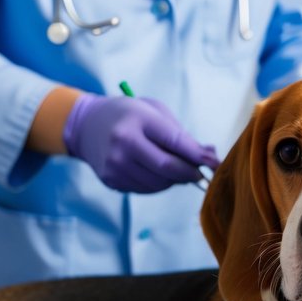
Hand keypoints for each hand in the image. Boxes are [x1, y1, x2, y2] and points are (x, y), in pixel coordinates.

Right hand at [63, 94, 219, 192]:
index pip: (175, 142)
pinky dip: (157, 184)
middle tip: (200, 173)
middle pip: (168, 168)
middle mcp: (124, 144)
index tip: (215, 163)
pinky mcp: (112, 180)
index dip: (199, 156)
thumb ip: (180, 134)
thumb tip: (209, 156)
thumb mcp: (153, 112)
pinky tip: (154, 172)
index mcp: (137, 120)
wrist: (86, 126)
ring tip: (175, 169)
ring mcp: (115, 165)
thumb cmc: (128, 115)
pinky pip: (145, 189)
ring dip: (174, 180)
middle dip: (190, 173)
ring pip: (158, 184)